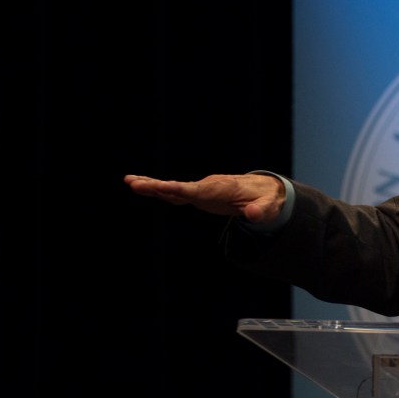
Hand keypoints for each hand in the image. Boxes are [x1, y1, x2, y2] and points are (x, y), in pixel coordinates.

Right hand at [124, 173, 285, 223]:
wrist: (265, 189)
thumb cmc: (267, 198)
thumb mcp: (268, 207)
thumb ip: (261, 211)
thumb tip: (253, 216)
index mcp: (221, 189)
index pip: (197, 190)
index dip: (180, 190)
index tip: (163, 187)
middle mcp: (208, 186)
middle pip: (179, 187)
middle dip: (157, 185)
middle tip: (133, 182)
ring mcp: (202, 190)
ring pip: (174, 188)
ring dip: (152, 186)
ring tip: (130, 181)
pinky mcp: (200, 195)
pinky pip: (177, 193)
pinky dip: (161, 191)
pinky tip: (143, 188)